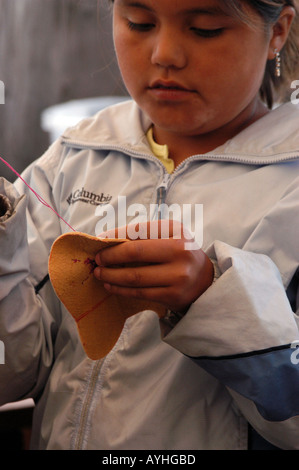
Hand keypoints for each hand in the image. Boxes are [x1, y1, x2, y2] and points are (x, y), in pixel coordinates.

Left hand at [93, 220, 213, 312]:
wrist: (204, 279)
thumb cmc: (178, 253)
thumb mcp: (168, 236)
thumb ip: (143, 235)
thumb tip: (107, 239)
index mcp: (176, 230)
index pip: (139, 230)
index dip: (115, 235)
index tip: (99, 240)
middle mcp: (179, 251)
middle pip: (135, 253)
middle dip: (110, 256)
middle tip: (97, 259)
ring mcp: (177, 275)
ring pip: (134, 276)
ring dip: (111, 275)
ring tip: (100, 273)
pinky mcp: (173, 295)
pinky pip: (139, 293)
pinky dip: (121, 289)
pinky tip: (111, 285)